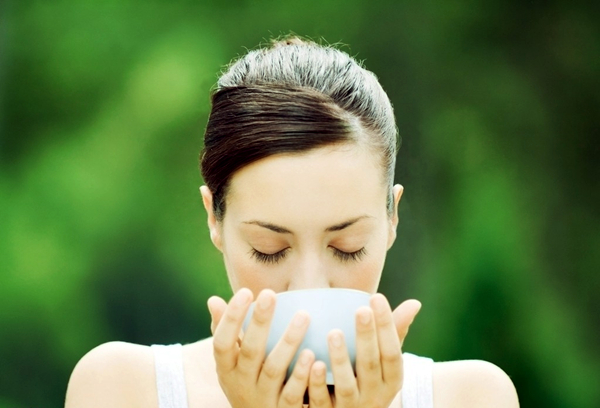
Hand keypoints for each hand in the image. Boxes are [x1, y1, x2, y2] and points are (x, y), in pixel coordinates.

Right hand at [208, 288, 313, 407]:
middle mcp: (241, 384)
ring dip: (288, 342)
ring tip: (303, 316)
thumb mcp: (230, 363)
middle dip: (259, 322)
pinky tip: (314, 354)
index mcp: (226, 369)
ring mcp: (263, 398)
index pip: (222, 342)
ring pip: (274, 370)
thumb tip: (212, 300)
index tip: (245, 292)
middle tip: (270, 293)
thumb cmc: (245, 381)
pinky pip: (293, 394)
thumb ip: (223, 331)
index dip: (231, 318)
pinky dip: (302, 375)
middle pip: (250, 351)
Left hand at [306, 294, 420, 407]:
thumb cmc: (369, 377)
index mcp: (391, 380)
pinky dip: (318, 383)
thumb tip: (415, 303)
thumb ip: (395, 332)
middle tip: (361, 310)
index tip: (377, 297)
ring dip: (340, 359)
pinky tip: (314, 363)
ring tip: (334, 332)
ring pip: (346, 385)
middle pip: (371, 365)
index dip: (387, 326)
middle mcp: (375, 396)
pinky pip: (322, 401)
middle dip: (367, 337)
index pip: (393, 352)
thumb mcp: (385, 361)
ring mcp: (351, 407)